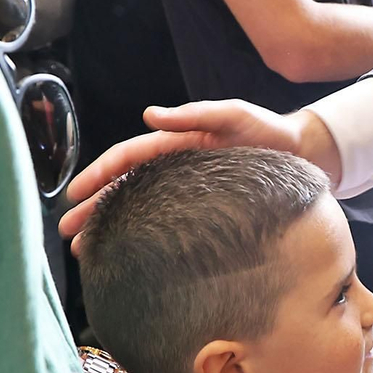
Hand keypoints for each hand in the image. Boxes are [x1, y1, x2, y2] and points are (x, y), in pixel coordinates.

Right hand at [59, 102, 341, 251]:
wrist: (303, 155)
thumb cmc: (268, 131)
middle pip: (124, 189)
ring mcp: (187, 192)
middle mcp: (175, 169)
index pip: (126, 158)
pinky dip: (143, 240)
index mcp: (175, 144)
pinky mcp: (204, 213)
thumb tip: (150, 114)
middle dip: (94, 210)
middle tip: (69, 235)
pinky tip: (130, 259)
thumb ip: (195, 113)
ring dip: (111, 229)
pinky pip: (165, 226)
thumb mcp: (234, 114)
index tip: (74, 195)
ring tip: (87, 253)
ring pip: (139, 211)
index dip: (98, 175)